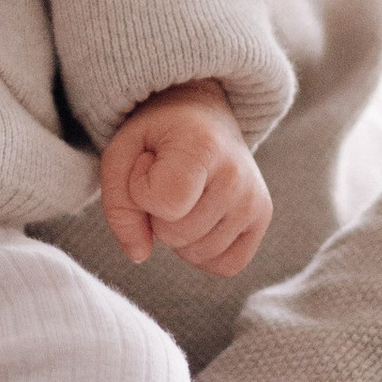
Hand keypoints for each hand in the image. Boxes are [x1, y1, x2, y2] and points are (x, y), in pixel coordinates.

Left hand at [97, 78, 270, 275]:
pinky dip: (203, 252)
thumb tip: (139, 255)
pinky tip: (199, 217)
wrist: (201, 115)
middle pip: (177, 233)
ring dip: (178, 231)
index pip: (165, 203)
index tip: (149, 163)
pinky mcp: (263, 218)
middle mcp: (237, 175)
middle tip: (167, 176)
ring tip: (185, 191)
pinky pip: (225, 265)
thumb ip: (119, 208)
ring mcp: (255, 199)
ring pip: (197, 253)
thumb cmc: (157, 135)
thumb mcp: (121, 154)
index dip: (141, 191)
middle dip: (158, 213)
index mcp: (203, 146)